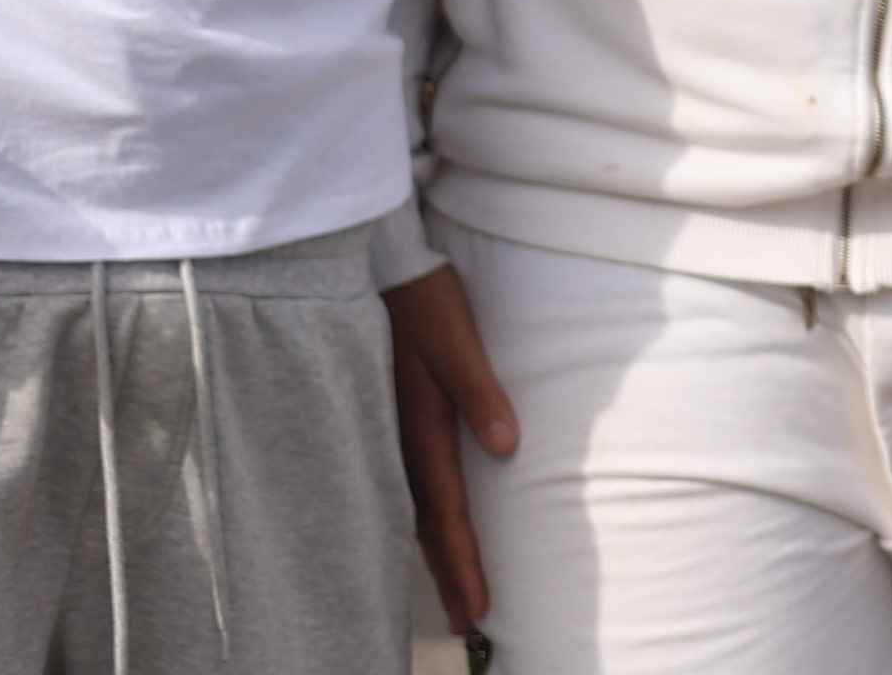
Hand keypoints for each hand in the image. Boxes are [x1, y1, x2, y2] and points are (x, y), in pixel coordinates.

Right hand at [385, 261, 517, 628]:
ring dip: (437, 553)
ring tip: (455, 595)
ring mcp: (393, 432)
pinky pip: (409, 486)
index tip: (480, 607)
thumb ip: (481, 393)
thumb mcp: (458, 342)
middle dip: (451, 575)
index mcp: (422, 429)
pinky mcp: (394, 419)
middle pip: (428, 524)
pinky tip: (430, 530)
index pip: (447, 512)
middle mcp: (403, 441)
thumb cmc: (427, 302)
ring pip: (416, 509)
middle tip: (471, 624)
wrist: (384, 266)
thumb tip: (507, 446)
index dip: (464, 561)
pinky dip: (424, 519)